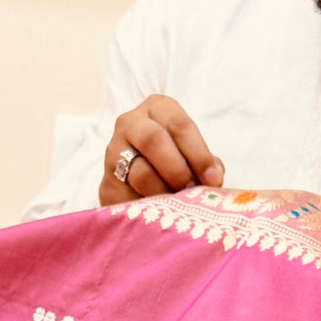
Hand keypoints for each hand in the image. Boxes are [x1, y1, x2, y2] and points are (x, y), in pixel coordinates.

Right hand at [98, 97, 224, 202]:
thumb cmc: (175, 163)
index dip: (199, 154)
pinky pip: (129, 197)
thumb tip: (213, 178)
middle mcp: (131, 123)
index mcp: (157, 108)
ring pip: (140, 172)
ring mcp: (114, 152)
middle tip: (189, 190)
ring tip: (176, 203)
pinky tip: (159, 211)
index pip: (179, 124)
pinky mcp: (107, 183)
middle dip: (177, 170)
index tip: (213, 180)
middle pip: (153, 140)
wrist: (140, 182)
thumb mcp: (192, 154)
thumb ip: (206, 162)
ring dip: (164, 191)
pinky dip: (148, 207)